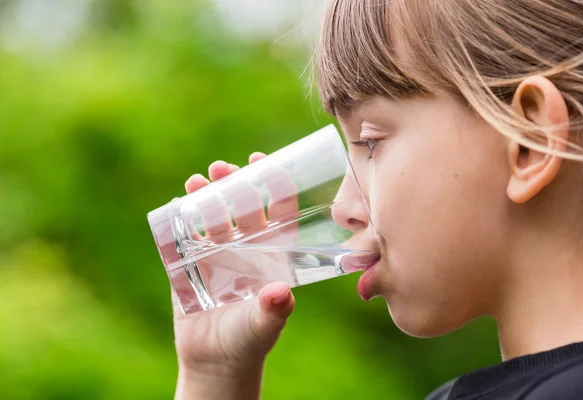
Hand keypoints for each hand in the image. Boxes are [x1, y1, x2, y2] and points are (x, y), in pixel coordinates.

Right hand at [172, 153, 295, 398]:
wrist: (215, 361)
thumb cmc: (248, 341)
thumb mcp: (264, 326)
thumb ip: (273, 311)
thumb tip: (281, 293)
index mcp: (272, 254)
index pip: (278, 213)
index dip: (275, 187)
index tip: (265, 164)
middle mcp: (246, 248)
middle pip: (242, 206)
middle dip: (235, 183)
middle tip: (223, 168)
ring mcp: (217, 253)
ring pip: (213, 214)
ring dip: (207, 194)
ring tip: (199, 179)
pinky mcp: (189, 263)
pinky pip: (185, 233)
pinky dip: (181, 215)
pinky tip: (178, 201)